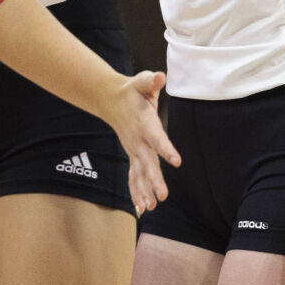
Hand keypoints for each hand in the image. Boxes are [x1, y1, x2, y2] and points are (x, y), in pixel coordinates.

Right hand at [104, 70, 179, 214]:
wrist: (109, 99)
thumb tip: (161, 76)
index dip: (166, 149)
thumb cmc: (132, 91)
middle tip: (162, 196)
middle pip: (146, 162)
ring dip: (143, 190)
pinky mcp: (132, 155)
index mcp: (144, 123)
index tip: (176, 161)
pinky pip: (133, 176)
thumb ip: (151, 80)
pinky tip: (142, 208)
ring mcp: (133, 150)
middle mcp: (137, 140)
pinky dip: (135, 191)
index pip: (156, 138)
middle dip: (153, 180)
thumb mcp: (141, 81)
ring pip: (138, 173)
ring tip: (150, 207)